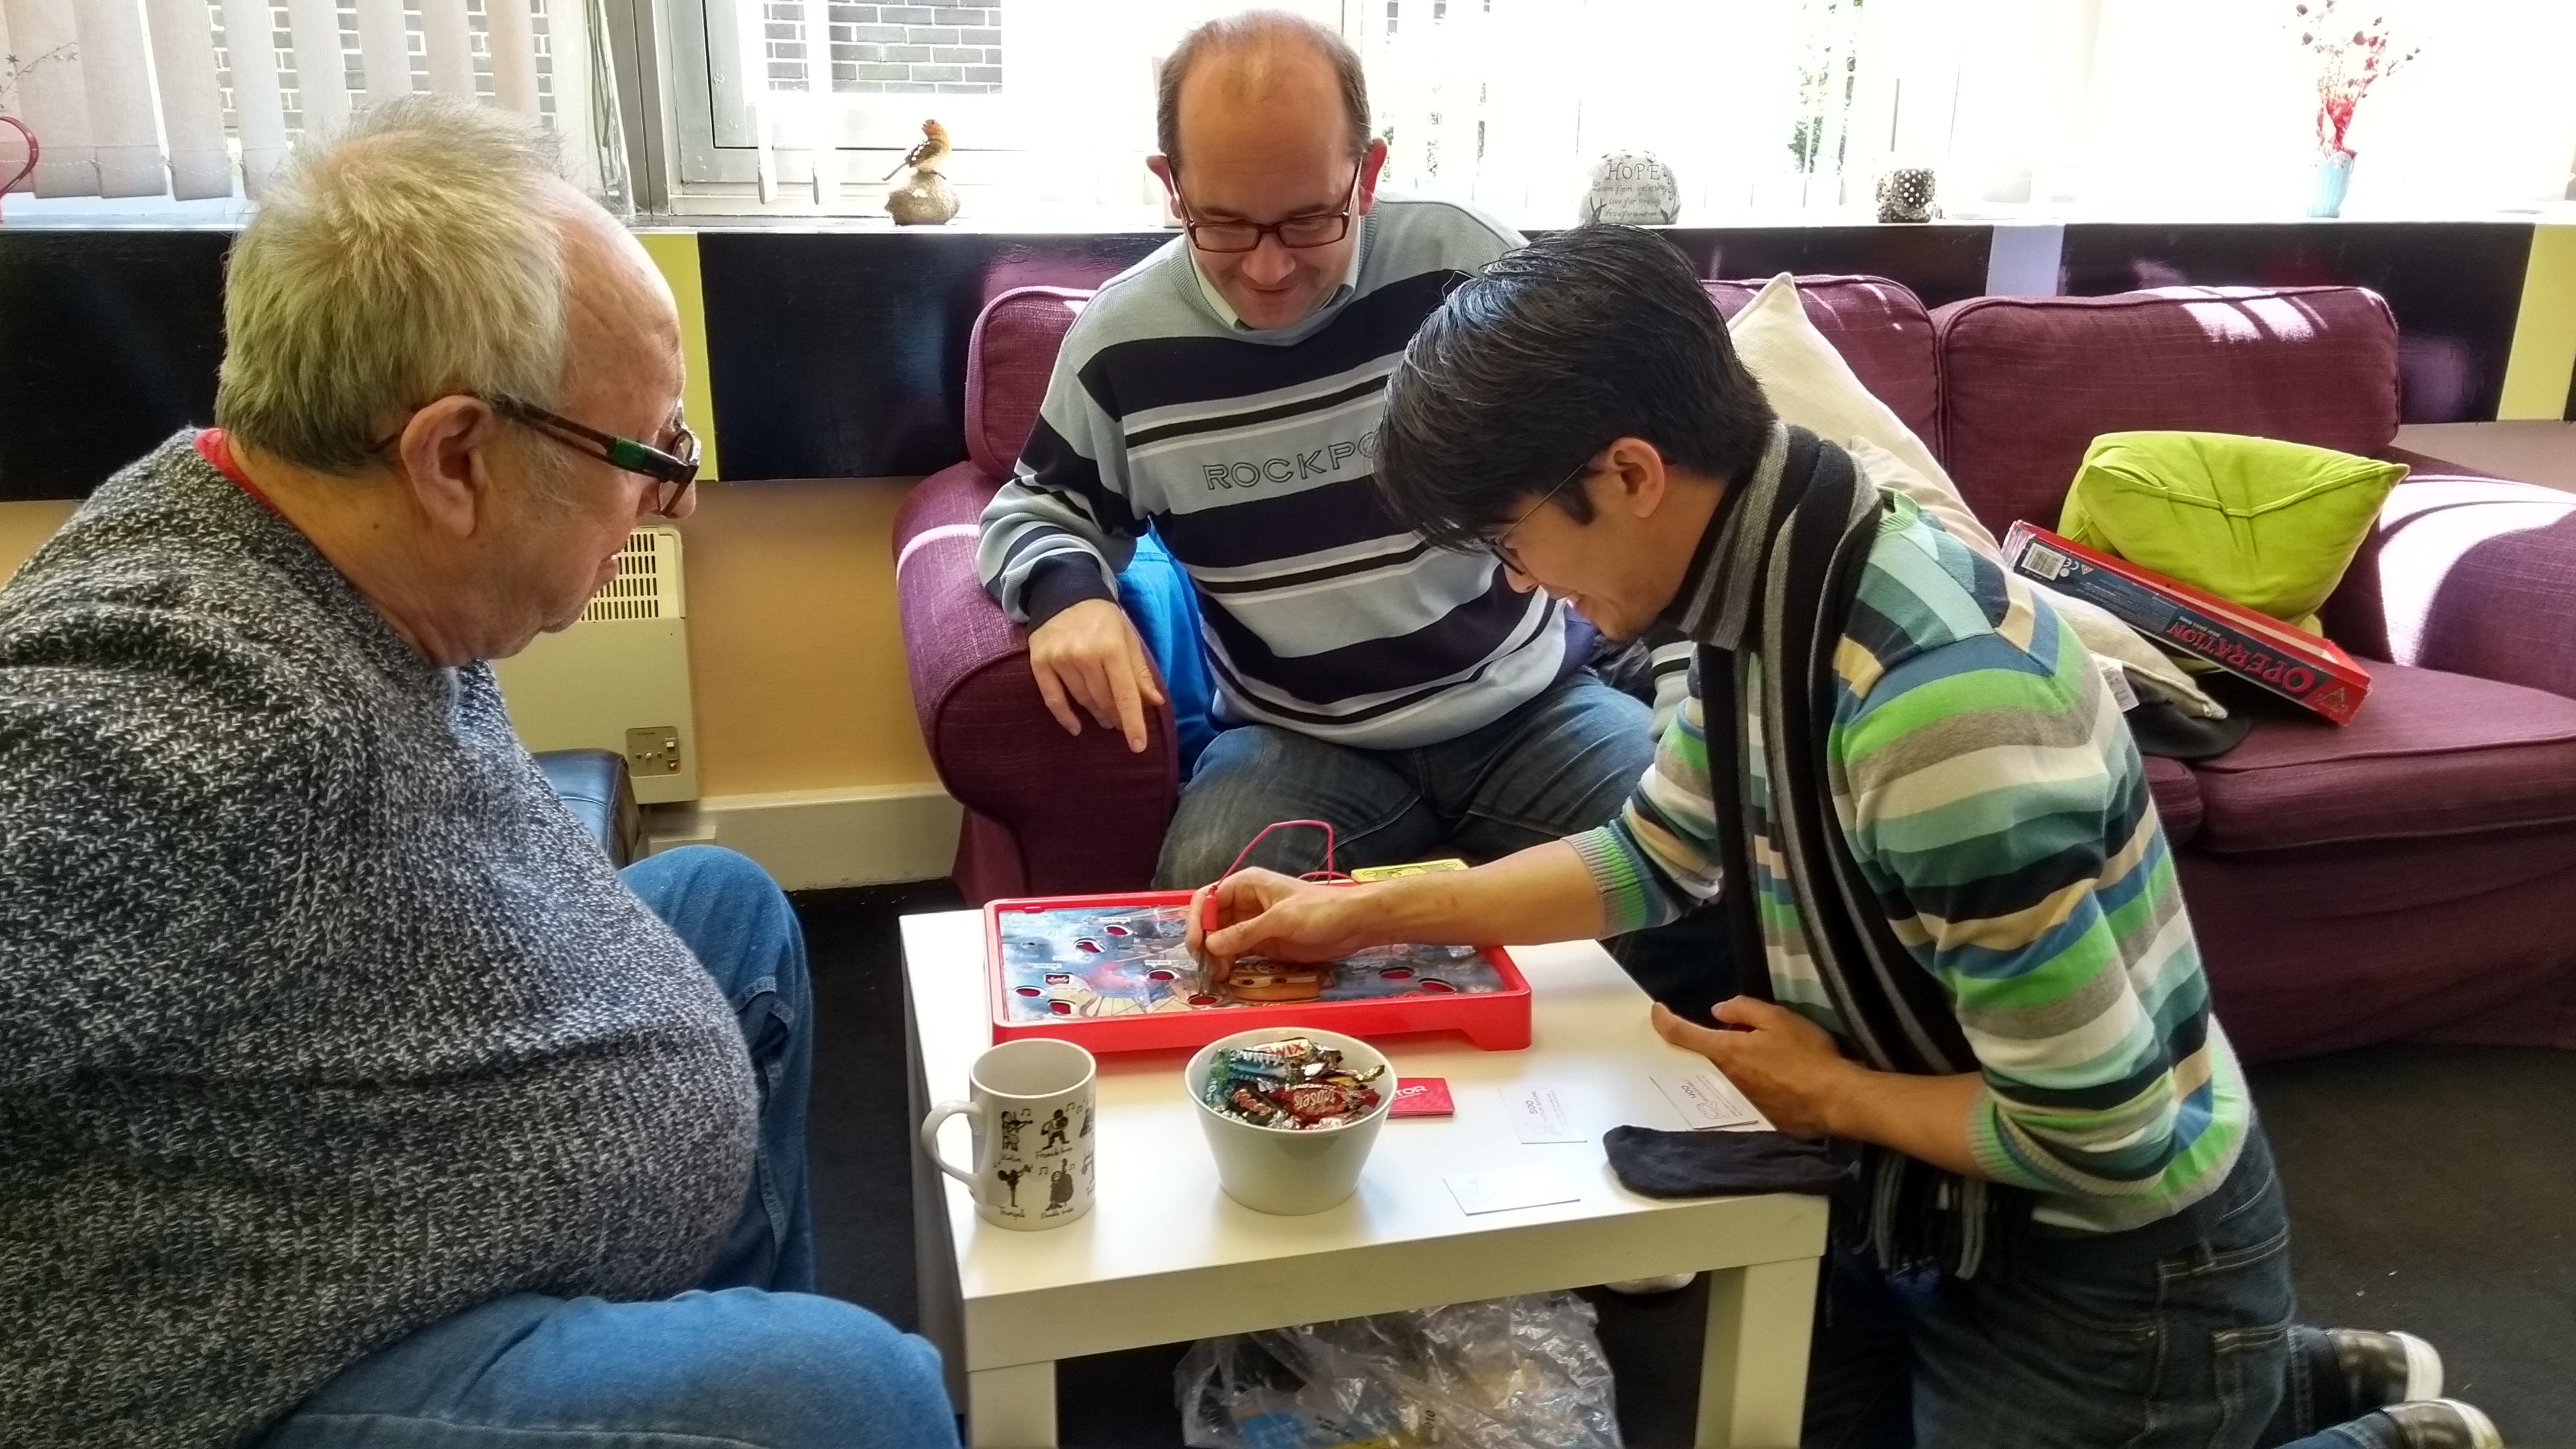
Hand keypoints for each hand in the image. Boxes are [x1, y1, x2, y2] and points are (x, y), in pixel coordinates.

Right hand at [1026, 598, 1164, 753]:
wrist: (1063, 594)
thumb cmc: (1102, 618)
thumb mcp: (1128, 638)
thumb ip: (1140, 672)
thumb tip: (1156, 703)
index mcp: (1111, 648)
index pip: (1125, 694)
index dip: (1133, 722)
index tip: (1138, 746)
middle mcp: (1085, 655)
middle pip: (1103, 700)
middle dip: (1116, 717)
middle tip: (1121, 723)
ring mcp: (1060, 660)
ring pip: (1082, 700)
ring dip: (1096, 714)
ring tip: (1105, 719)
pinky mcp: (1040, 663)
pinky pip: (1053, 699)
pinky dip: (1065, 716)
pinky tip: (1076, 727)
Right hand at [1187, 869, 1390, 973]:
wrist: (1354, 924)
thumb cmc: (1320, 911)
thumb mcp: (1281, 920)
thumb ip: (1245, 932)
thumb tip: (1211, 945)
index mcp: (1245, 885)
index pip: (1207, 899)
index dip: (1197, 921)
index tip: (1198, 945)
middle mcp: (1244, 903)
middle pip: (1209, 922)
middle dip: (1204, 943)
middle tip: (1206, 967)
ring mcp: (1252, 925)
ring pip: (1220, 940)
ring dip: (1214, 957)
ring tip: (1217, 977)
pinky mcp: (1262, 944)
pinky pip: (1236, 953)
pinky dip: (1227, 964)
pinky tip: (1226, 978)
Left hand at [1651, 996, 1862, 1138]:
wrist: (1835, 1099)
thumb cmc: (1807, 1055)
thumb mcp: (1778, 1018)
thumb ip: (1744, 1010)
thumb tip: (1718, 1011)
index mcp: (1726, 1052)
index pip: (1682, 1035)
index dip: (1664, 1021)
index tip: (1656, 1011)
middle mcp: (1725, 1080)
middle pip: (1702, 1058)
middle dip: (1703, 1043)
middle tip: (1718, 1032)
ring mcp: (1740, 1101)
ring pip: (1723, 1076)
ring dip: (1730, 1063)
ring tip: (1754, 1054)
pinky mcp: (1758, 1115)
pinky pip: (1744, 1092)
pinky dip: (1748, 1081)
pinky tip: (1771, 1077)